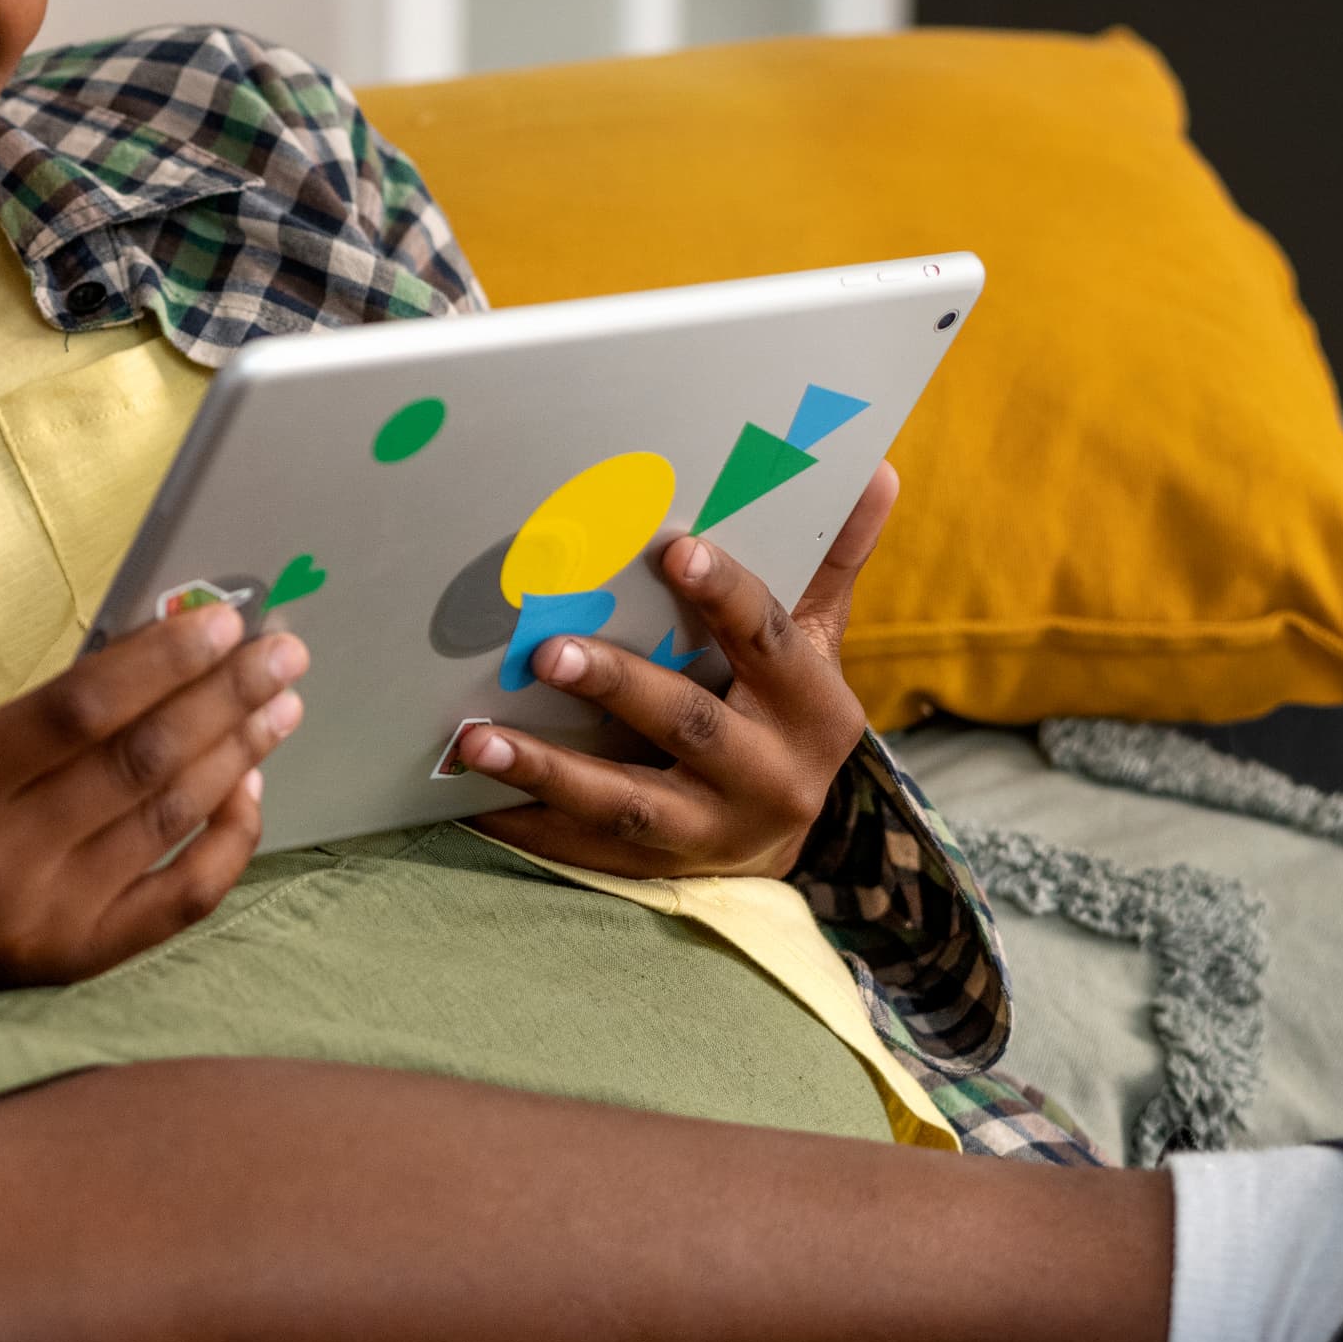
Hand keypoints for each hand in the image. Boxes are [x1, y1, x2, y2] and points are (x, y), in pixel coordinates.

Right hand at [0, 522, 305, 1040]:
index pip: (70, 714)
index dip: (152, 663)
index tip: (218, 623)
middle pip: (136, 764)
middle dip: (221, 698)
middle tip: (282, 651)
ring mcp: (46, 917)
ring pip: (166, 822)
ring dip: (236, 755)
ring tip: (282, 701)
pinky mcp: (79, 959)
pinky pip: (179, 900)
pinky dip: (226, 842)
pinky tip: (250, 787)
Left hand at [448, 463, 897, 883]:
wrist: (771, 840)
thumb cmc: (781, 714)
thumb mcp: (813, 647)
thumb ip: (829, 564)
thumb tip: (876, 471)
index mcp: (813, 708)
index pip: (768, 640)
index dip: (724, 594)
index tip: (674, 550)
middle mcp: (772, 777)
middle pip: (691, 724)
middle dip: (619, 686)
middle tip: (546, 649)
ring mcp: (711, 832)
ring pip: (626, 803)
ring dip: (548, 769)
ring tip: (476, 738)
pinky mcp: (654, 870)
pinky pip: (579, 850)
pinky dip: (522, 823)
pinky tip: (466, 798)